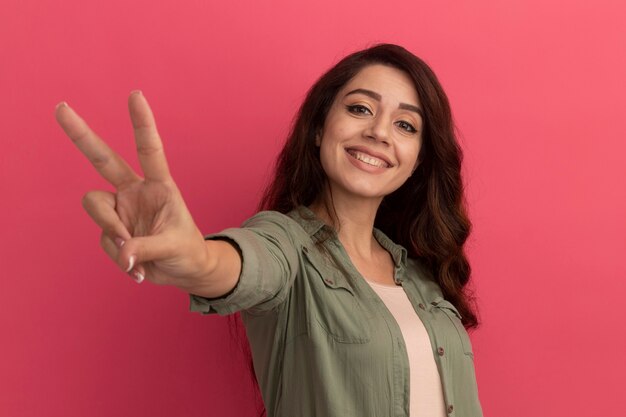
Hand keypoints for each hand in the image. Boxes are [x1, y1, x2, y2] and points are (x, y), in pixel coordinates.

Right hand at [55, 91, 210, 288]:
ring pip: (97, 209)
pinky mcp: (112, 229)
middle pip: (102, 159)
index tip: (135, 95)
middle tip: (61, 108)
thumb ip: (146, 248)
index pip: (149, 149)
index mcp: (159, 185)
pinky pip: (105, 240)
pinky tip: (137, 267)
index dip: (141, 123)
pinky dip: (120, 257)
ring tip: (136, 257)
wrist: (184, 271)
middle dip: (81, 135)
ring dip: (114, 233)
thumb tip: (122, 253)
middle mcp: (135, 191)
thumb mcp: (174, 247)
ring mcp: (121, 209)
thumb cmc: (187, 251)